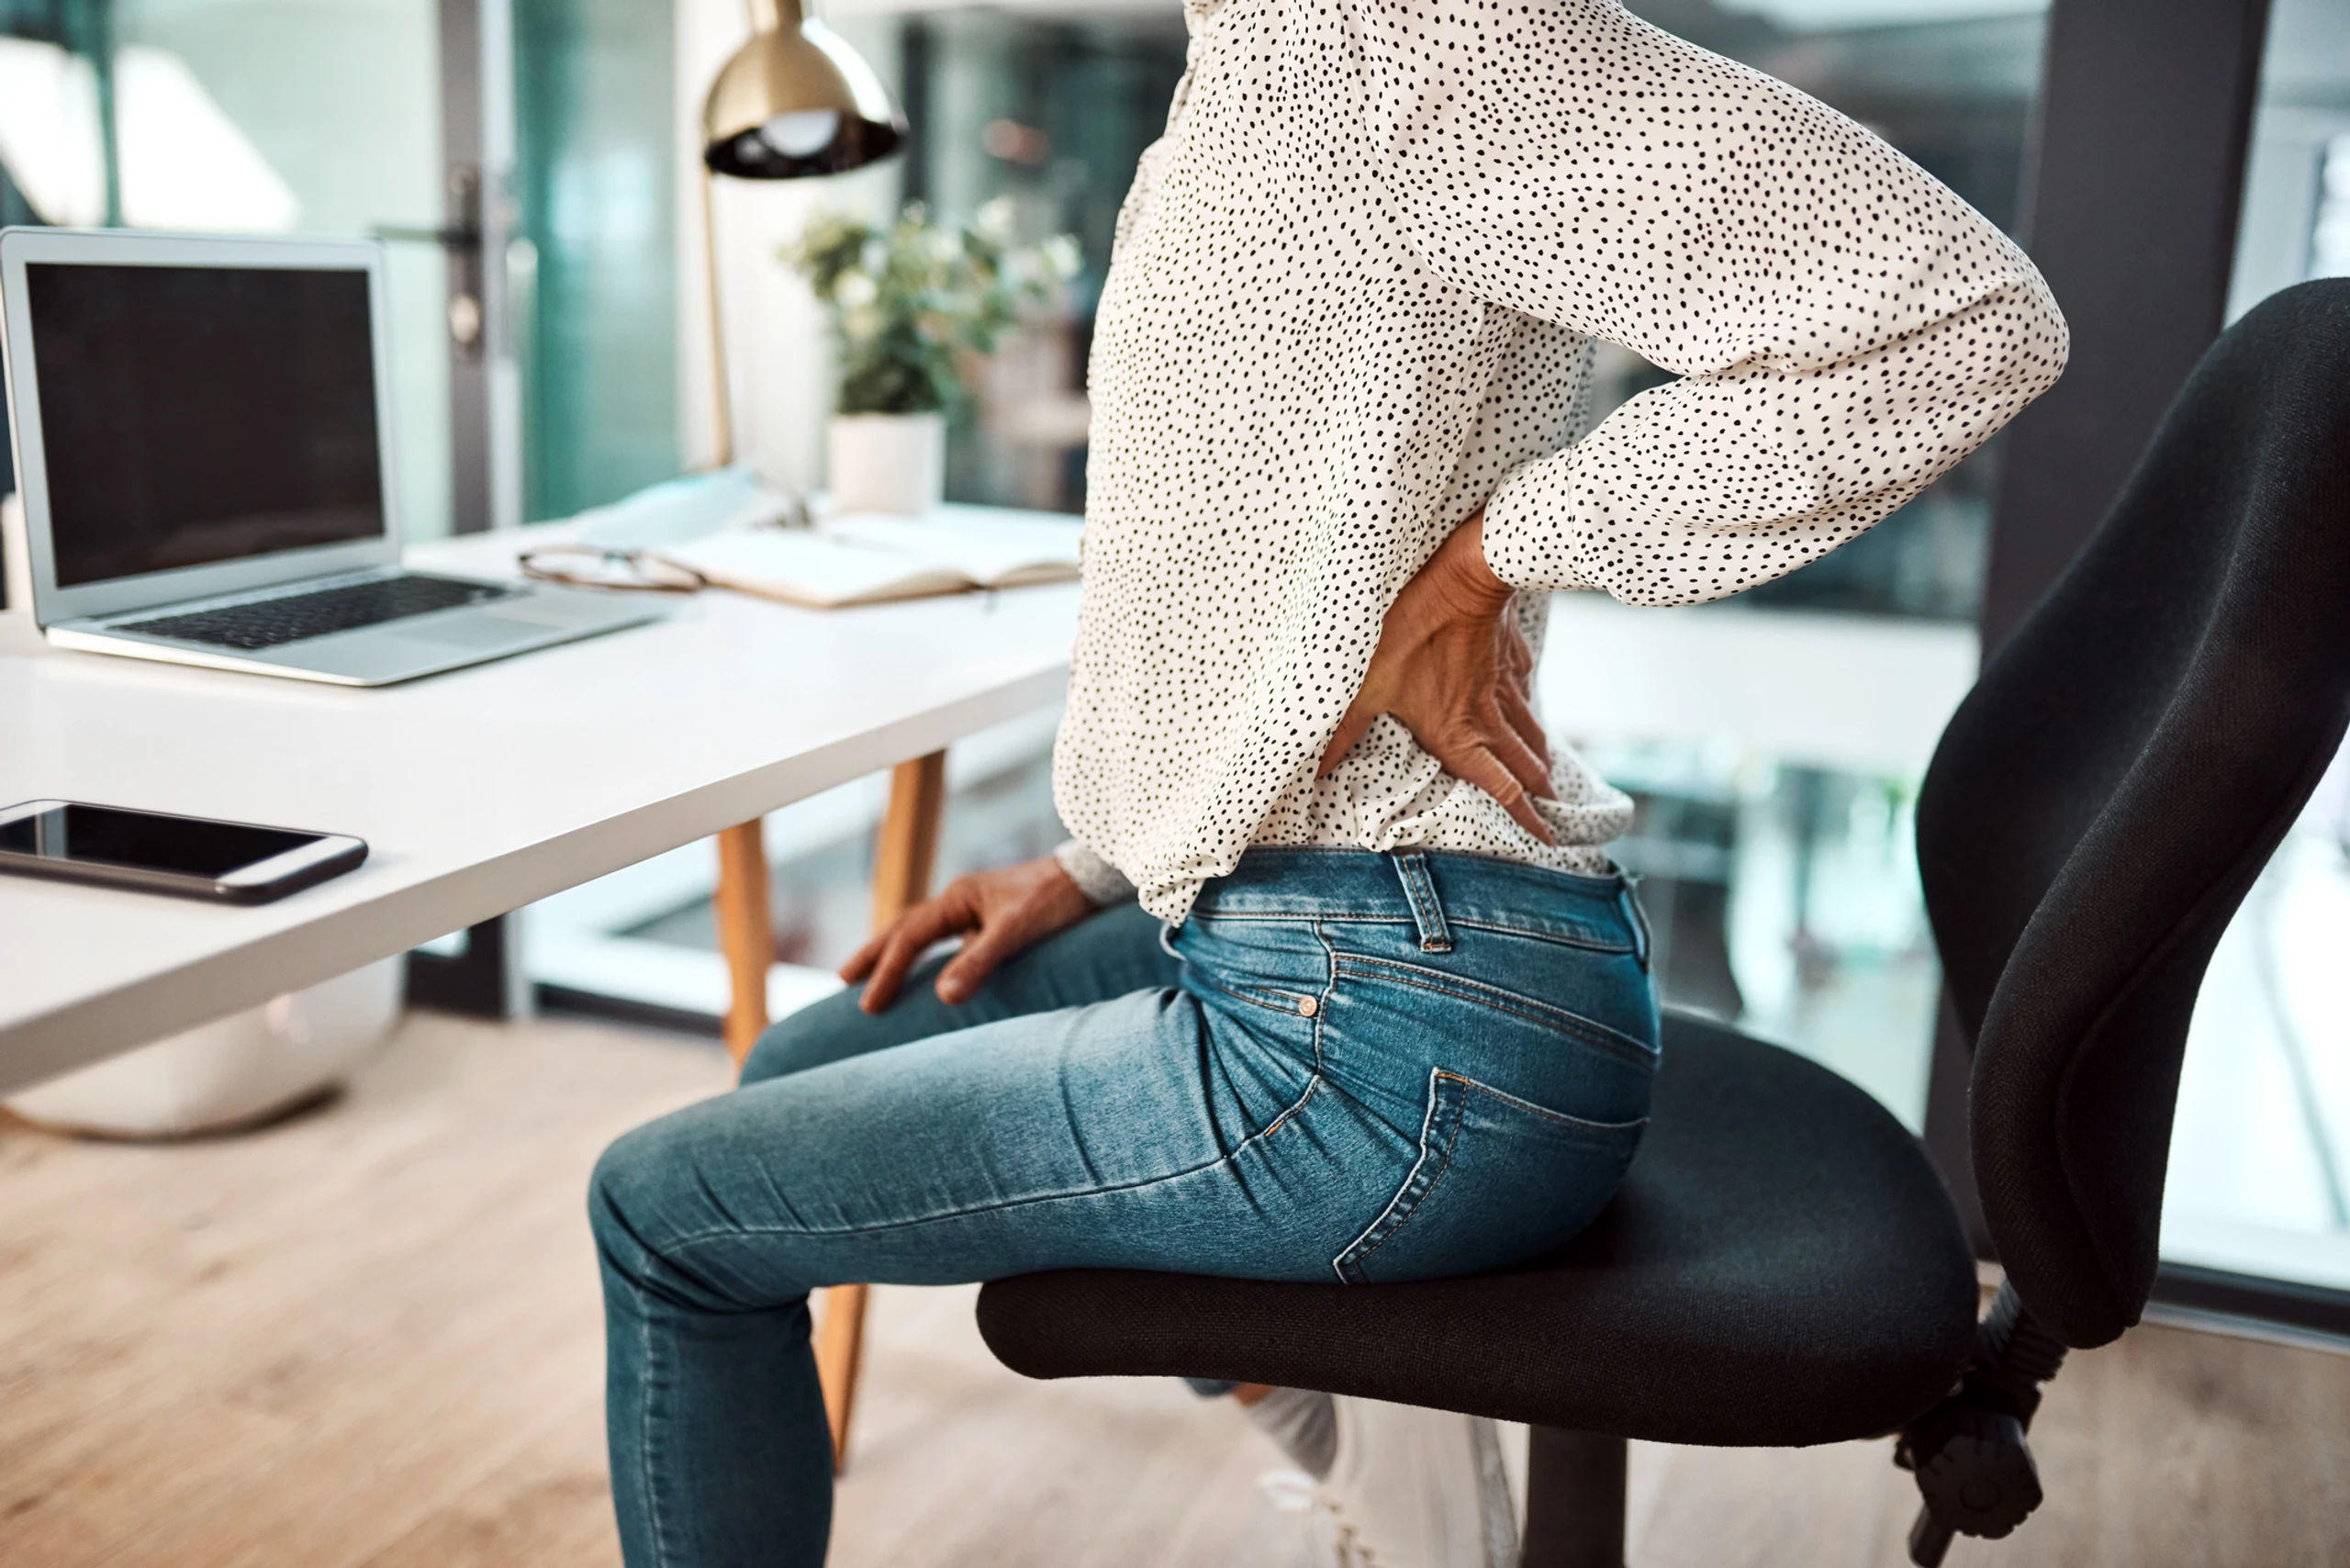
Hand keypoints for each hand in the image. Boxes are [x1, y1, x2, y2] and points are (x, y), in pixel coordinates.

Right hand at [840, 854, 1095, 1013]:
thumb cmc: (1055, 900)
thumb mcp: (1015, 931)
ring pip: (922, 932)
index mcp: (957, 898)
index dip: (886, 971)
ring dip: (895, 953)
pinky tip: (929, 973)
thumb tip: (942, 997)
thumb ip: (979, 961)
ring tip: (871, 975)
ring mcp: (974, 909)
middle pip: (903, 927)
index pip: (909, 938)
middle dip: (873, 954)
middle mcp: (959, 900)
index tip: (868, 1005)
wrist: (1091, 879)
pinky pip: (945, 939)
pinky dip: (927, 955)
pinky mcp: (991, 919)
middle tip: (843, 982)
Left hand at [1320, 513, 1556, 842]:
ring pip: (1531, 733)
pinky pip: (1525, 693)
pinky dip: (1530, 712)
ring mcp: (1503, 687)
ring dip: (1539, 760)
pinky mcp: (1510, 658)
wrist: (1465, 575)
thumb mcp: (1366, 684)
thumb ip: (1343, 730)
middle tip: (1554, 819)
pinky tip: (1529, 712)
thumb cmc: (1413, 629)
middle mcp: (1488, 718)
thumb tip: (1314, 771)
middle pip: (1524, 767)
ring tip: (1549, 780)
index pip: (1500, 788)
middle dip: (1538, 796)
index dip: (1524, 819)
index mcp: (1458, 734)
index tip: (1546, 841)